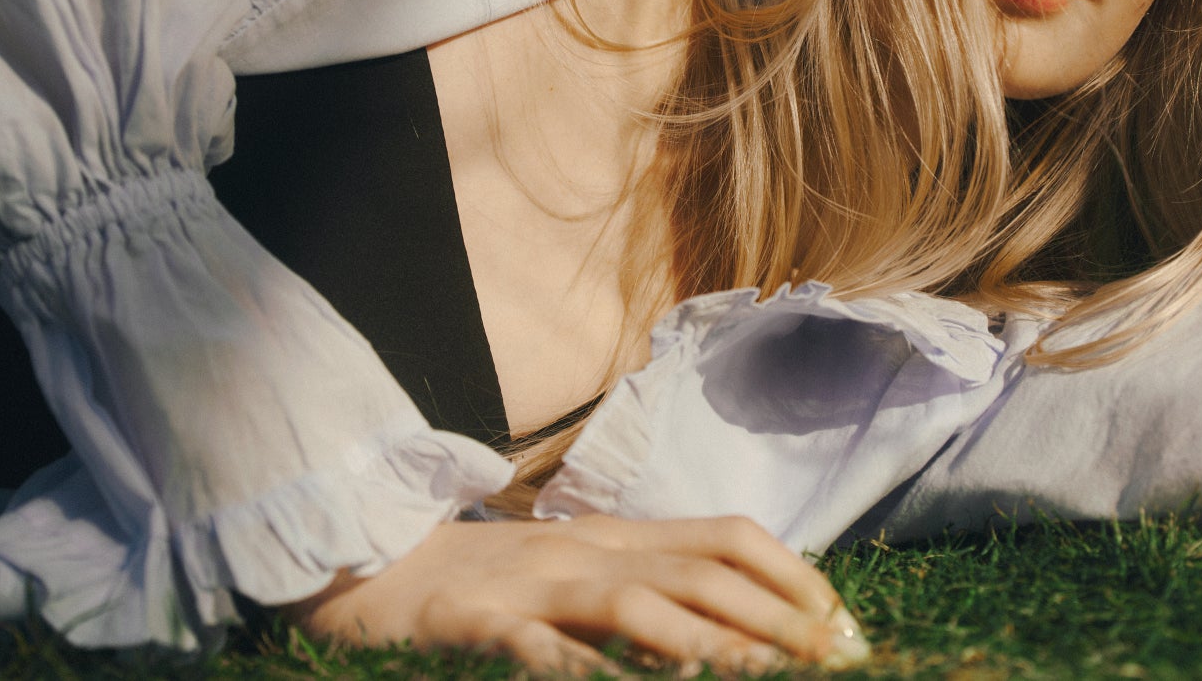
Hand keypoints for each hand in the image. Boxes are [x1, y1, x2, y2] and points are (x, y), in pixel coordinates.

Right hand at [285, 513, 870, 674]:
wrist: (359, 559)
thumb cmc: (475, 579)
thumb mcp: (567, 570)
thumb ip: (638, 584)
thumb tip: (728, 622)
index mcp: (611, 537)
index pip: (723, 535)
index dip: (790, 574)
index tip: (842, 623)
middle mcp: (584, 551)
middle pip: (700, 571)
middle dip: (779, 617)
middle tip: (839, 661)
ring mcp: (530, 586)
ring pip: (637, 605)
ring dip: (712, 644)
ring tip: (768, 675)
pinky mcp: (475, 626)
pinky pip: (539, 652)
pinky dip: (587, 675)